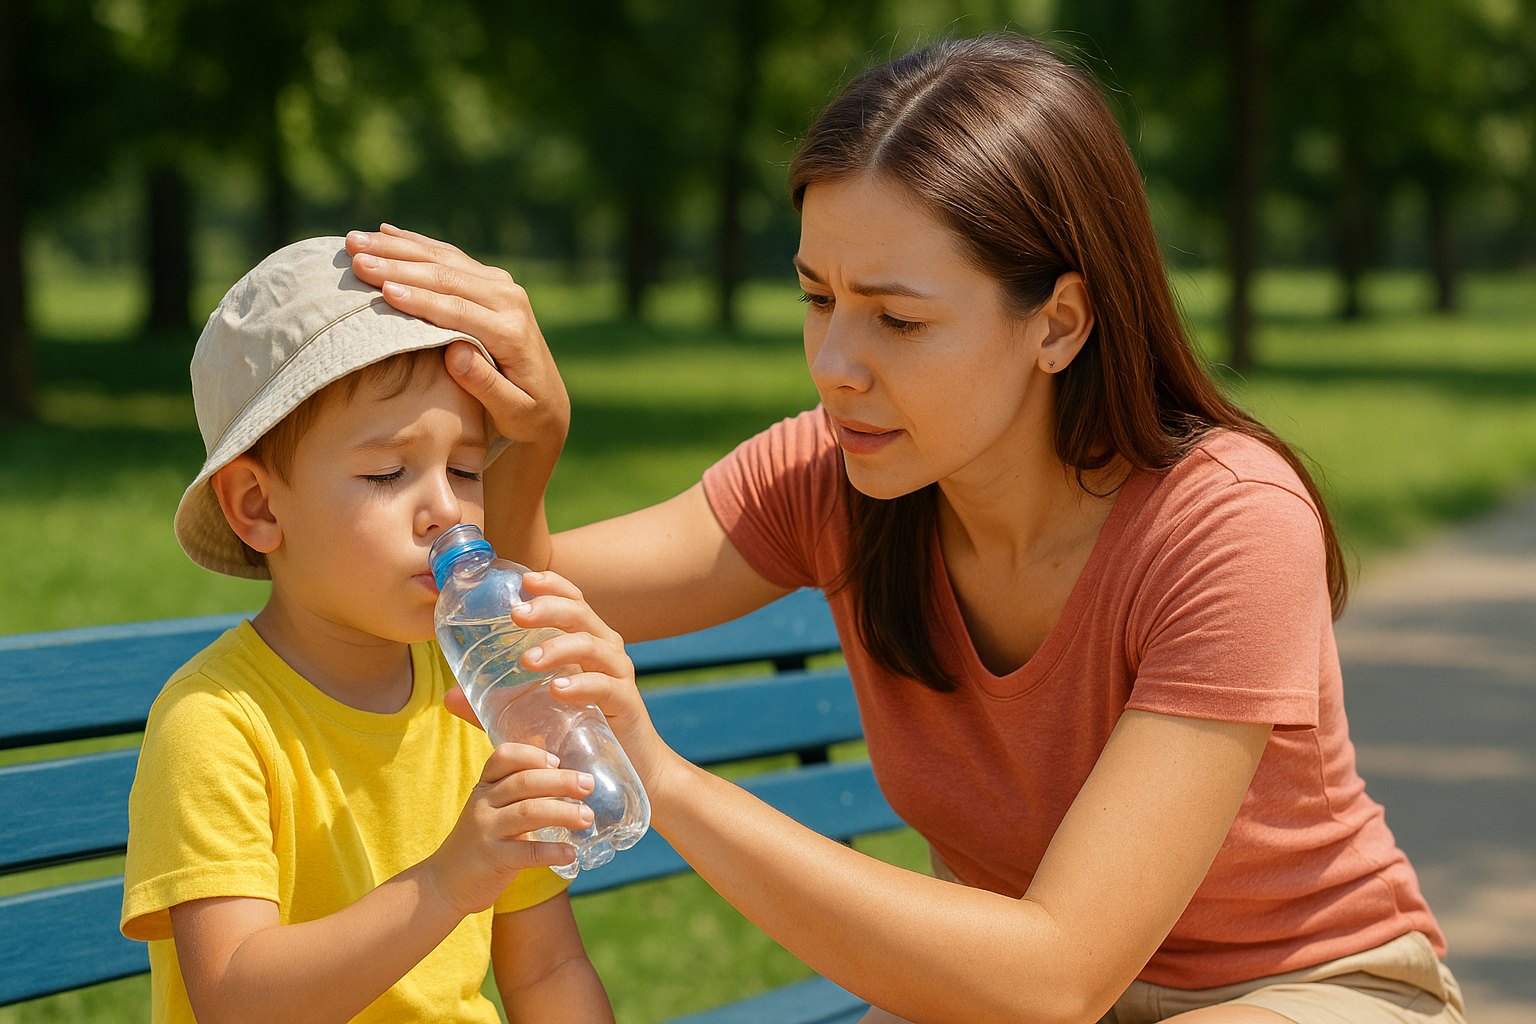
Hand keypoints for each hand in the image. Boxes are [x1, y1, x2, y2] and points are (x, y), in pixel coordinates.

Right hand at [344, 225, 569, 450]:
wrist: (548, 399)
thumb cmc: (524, 412)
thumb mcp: (513, 410)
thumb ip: (487, 385)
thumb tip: (455, 355)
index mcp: (512, 331)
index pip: (459, 310)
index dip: (420, 299)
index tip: (382, 291)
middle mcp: (509, 300)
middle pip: (447, 278)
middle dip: (398, 266)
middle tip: (355, 258)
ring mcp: (501, 286)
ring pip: (443, 259)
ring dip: (397, 247)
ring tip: (355, 240)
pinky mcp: (491, 280)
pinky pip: (448, 256)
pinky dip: (415, 243)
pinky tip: (385, 232)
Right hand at [427, 741, 595, 916]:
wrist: (444, 883)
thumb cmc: (480, 842)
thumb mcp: (491, 810)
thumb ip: (518, 795)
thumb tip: (569, 782)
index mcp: (484, 787)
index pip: (504, 757)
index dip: (532, 755)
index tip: (557, 761)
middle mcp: (483, 803)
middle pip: (525, 782)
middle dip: (561, 781)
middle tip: (589, 785)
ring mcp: (486, 830)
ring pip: (529, 812)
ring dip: (563, 812)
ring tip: (587, 817)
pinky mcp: (492, 859)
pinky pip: (527, 851)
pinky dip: (552, 851)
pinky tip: (571, 854)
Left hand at [443, 571, 683, 801]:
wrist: (619, 775)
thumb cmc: (575, 735)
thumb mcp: (529, 716)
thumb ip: (491, 706)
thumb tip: (448, 696)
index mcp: (584, 643)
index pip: (572, 601)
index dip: (552, 585)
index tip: (525, 580)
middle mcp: (604, 652)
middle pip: (581, 614)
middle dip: (549, 608)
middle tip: (517, 614)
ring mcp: (618, 677)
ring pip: (593, 645)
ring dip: (559, 647)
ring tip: (527, 660)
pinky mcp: (627, 705)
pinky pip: (607, 686)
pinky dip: (583, 684)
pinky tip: (559, 689)